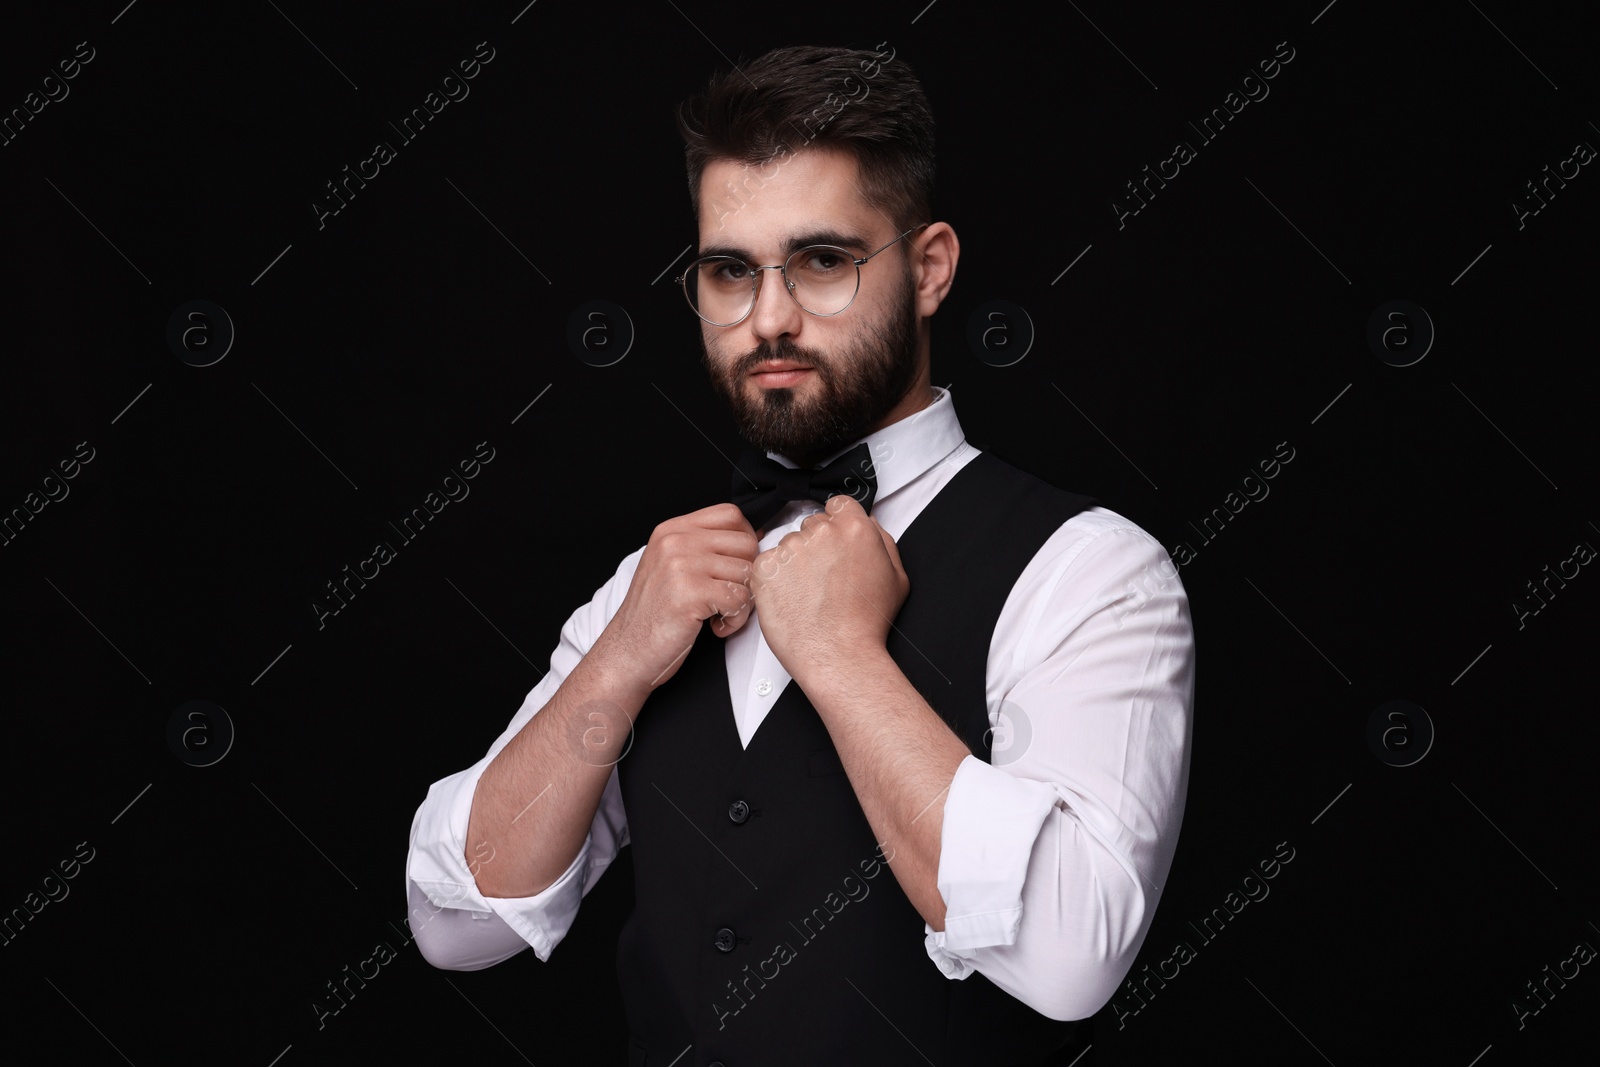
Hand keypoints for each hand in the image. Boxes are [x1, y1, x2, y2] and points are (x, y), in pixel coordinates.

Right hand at [593, 503, 758, 692]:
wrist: (627, 652)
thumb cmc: (653, 615)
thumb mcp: (671, 566)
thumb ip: (703, 547)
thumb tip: (752, 536)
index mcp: (672, 530)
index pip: (730, 514)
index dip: (745, 540)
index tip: (735, 566)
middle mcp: (675, 541)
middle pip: (745, 543)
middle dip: (746, 574)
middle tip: (728, 596)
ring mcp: (681, 565)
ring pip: (746, 573)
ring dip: (742, 602)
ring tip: (719, 614)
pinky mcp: (690, 593)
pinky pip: (740, 599)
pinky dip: (735, 619)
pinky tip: (716, 626)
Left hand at [746, 493, 908, 683]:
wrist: (838, 654)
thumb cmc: (867, 622)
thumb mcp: (896, 578)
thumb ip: (882, 541)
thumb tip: (868, 524)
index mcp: (855, 527)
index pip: (838, 505)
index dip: (837, 524)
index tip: (835, 545)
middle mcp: (821, 532)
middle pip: (812, 525)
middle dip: (816, 546)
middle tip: (824, 579)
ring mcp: (790, 548)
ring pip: (789, 545)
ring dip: (795, 563)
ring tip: (808, 595)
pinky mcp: (765, 568)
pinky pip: (768, 564)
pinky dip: (775, 580)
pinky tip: (791, 600)